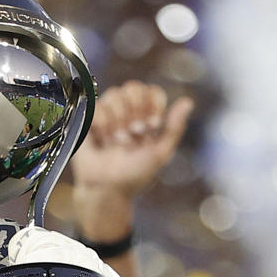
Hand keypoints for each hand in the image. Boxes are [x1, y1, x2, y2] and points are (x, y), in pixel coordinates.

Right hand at [69, 81, 192, 205]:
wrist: (107, 189)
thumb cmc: (134, 174)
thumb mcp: (160, 153)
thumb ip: (174, 128)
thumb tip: (188, 101)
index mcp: (145, 117)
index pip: (152, 91)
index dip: (153, 104)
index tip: (153, 125)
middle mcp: (126, 111)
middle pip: (133, 87)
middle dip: (136, 111)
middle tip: (135, 133)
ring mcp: (106, 113)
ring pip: (115, 94)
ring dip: (120, 120)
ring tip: (119, 141)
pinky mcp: (88, 118)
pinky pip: (97, 105)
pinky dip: (103, 123)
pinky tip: (103, 139)